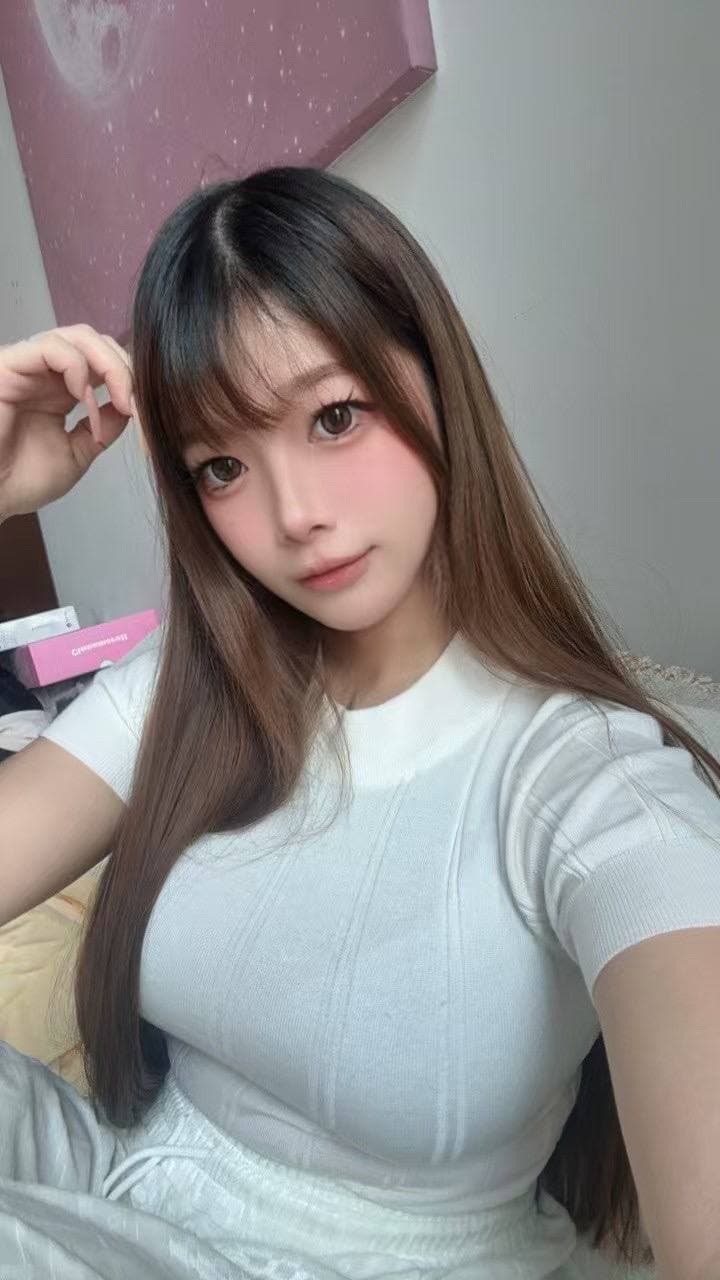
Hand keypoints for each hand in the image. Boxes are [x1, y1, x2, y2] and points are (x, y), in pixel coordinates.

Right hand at [0, 324, 134, 518]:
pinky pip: (51, 346)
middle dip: (124, 367)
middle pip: (95, 341)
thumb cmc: (20, 480)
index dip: (129, 378)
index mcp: (60, 390)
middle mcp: (45, 373)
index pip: (102, 361)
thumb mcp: (76, 453)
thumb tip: (130, 408)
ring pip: (77, 336)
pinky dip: (77, 367)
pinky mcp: (8, 364)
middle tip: (135, 402)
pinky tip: (82, 396)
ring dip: (108, 365)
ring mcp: (28, 366)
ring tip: (116, 400)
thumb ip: (103, 428)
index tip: (144, 412)